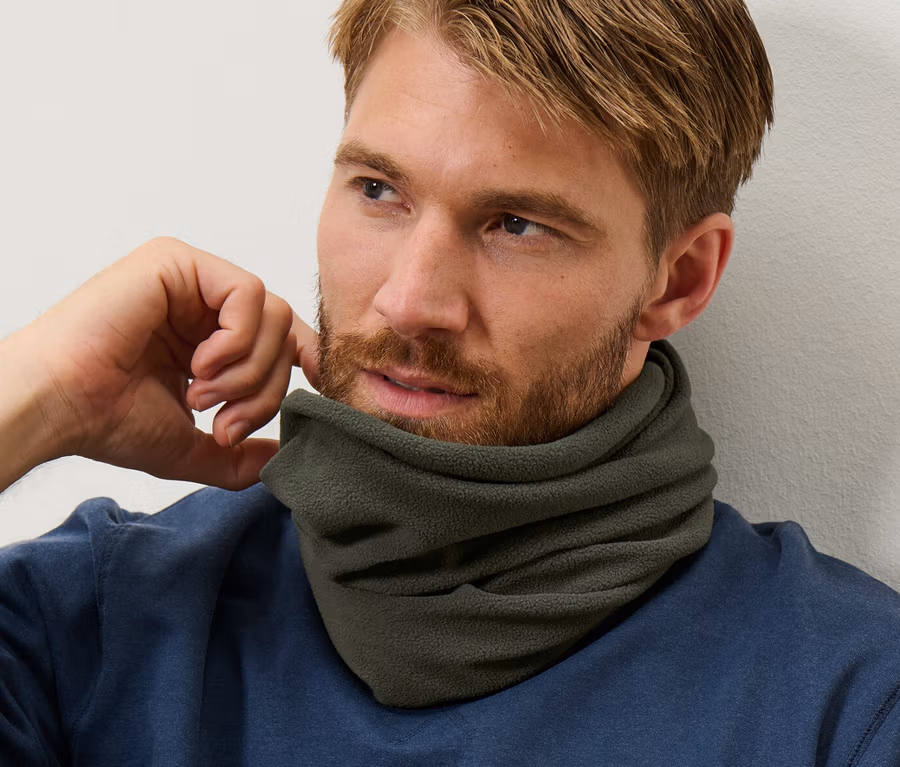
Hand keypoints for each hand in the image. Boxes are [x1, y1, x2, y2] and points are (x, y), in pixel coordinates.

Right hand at [4, 237, 318, 490]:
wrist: (61, 405)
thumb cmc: (110, 421)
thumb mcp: (189, 446)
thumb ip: (236, 453)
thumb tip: (279, 459)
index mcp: (206, 335)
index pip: (280, 335)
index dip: (306, 360)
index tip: (318, 389)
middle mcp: (202, 303)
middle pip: (283, 332)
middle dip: (265, 390)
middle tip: (225, 424)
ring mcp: (191, 279)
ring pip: (273, 314)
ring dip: (247, 370)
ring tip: (202, 397)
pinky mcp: (178, 262)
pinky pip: (248, 294)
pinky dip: (237, 340)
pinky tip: (200, 366)